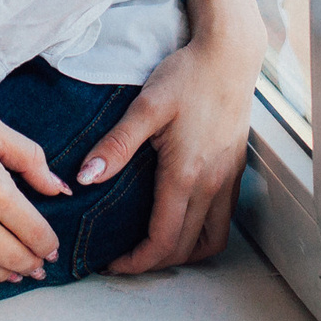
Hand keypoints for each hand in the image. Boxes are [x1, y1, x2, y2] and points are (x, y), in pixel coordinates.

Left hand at [79, 0, 262, 274]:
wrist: (229, 55)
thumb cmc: (187, 76)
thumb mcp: (146, 107)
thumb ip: (116, 146)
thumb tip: (86, 179)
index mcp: (185, 175)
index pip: (162, 239)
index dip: (136, 262)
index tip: (112, 264)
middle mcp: (210, 185)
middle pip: (185, 248)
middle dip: (153, 262)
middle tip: (123, 259)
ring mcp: (227, 180)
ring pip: (210, 240)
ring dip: (182, 254)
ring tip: (153, 247)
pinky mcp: (234, 170)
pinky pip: (221, 220)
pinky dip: (200, 234)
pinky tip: (181, 220)